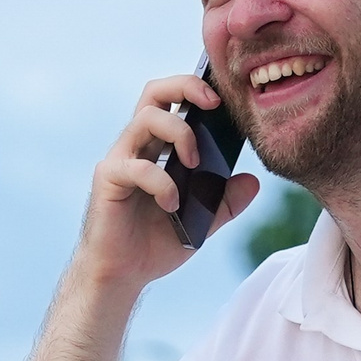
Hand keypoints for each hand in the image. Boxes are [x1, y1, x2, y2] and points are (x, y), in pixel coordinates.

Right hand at [76, 74, 262, 290]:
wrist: (123, 274)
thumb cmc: (155, 242)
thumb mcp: (202, 221)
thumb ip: (226, 201)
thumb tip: (253, 181)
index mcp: (159, 148)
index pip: (172, 100)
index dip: (195, 86)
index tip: (224, 98)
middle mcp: (138, 145)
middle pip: (154, 92)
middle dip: (185, 86)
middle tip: (213, 104)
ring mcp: (121, 159)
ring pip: (147, 119)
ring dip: (179, 134)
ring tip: (194, 164)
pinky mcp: (108, 179)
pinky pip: (137, 167)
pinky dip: (162, 182)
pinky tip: (172, 204)